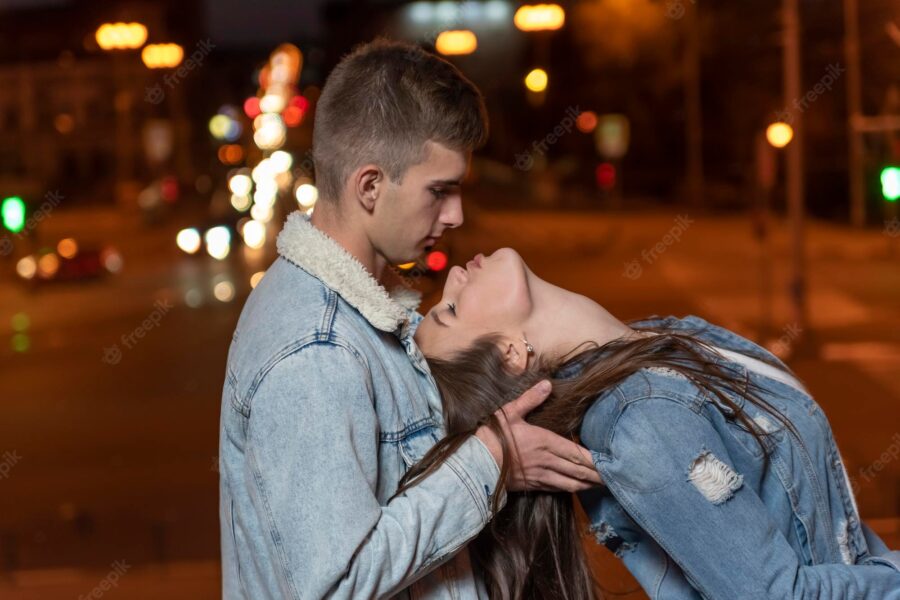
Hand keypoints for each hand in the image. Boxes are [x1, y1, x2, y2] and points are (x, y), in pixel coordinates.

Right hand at [475, 380, 602, 492]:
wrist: (476, 464)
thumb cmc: (492, 436)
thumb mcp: (510, 412)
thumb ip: (530, 399)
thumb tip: (547, 384)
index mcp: (544, 441)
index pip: (576, 452)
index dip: (594, 459)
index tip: (608, 462)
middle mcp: (547, 461)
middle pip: (577, 471)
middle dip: (596, 475)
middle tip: (613, 477)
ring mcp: (539, 476)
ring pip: (569, 483)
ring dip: (586, 484)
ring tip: (598, 485)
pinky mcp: (531, 485)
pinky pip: (555, 489)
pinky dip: (569, 489)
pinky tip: (574, 488)